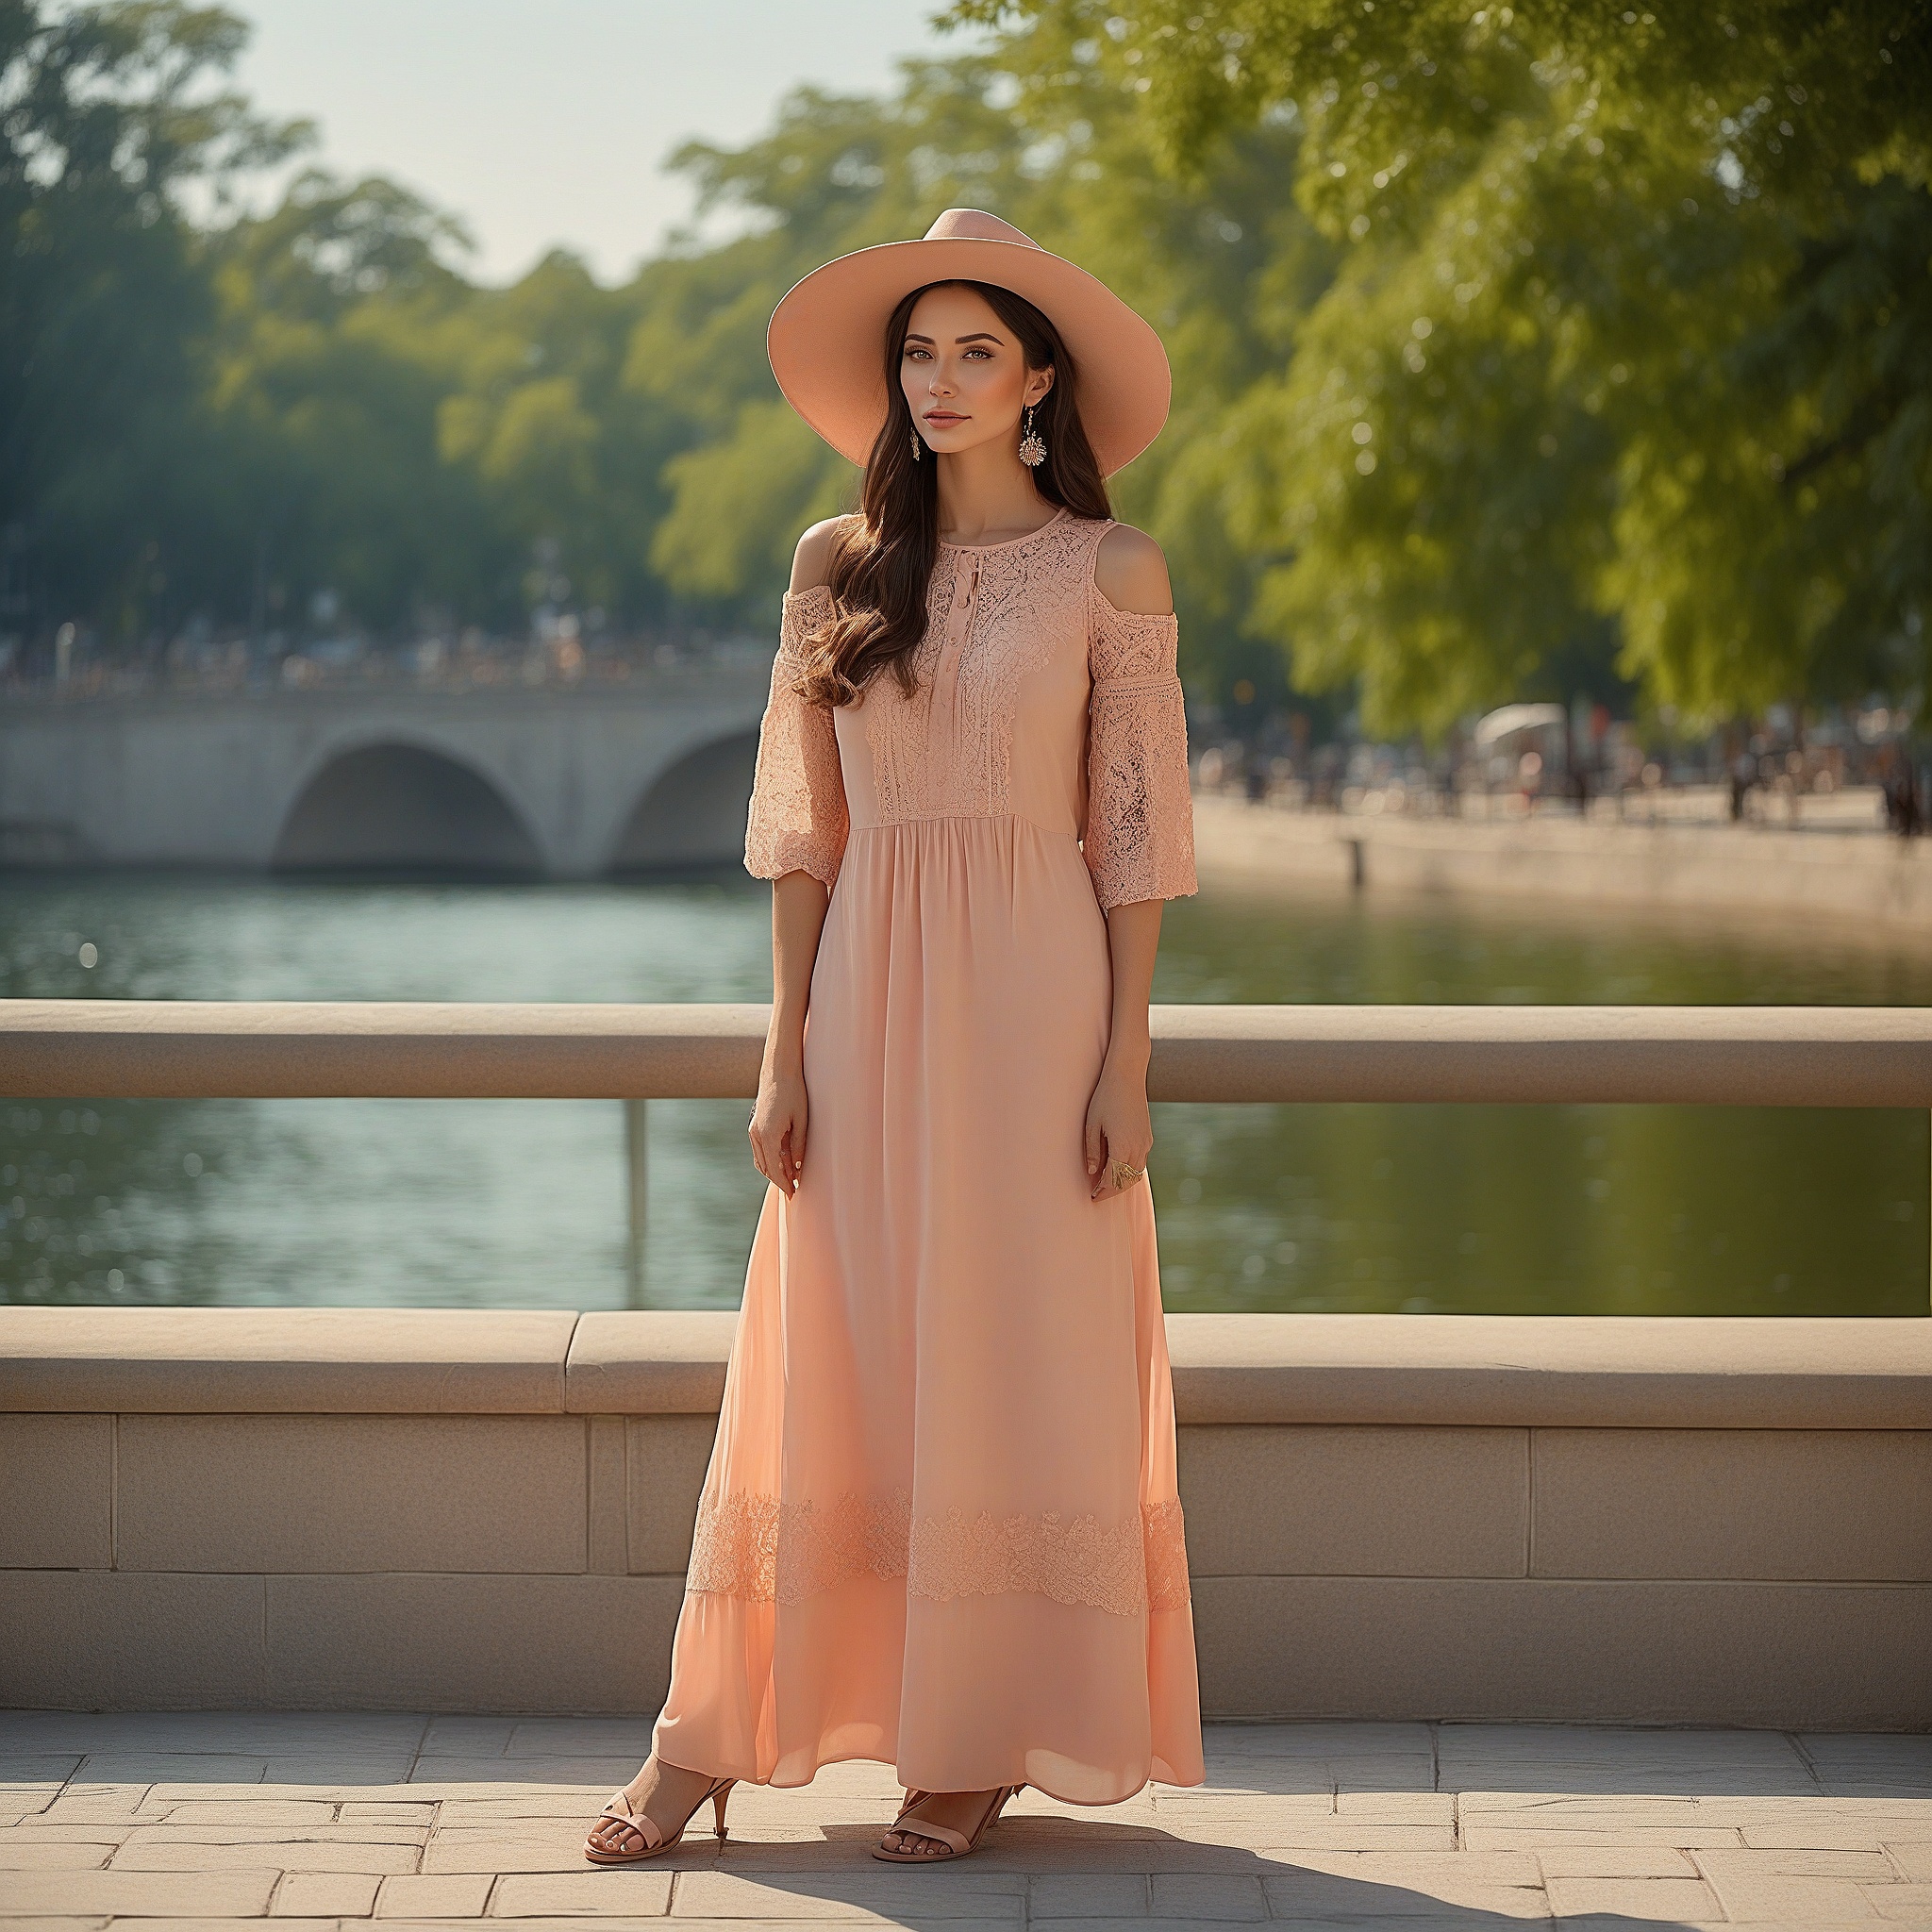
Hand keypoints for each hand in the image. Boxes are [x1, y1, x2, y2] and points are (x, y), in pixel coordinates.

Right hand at [749, 1057, 808, 1194]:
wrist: (778, 1071)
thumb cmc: (794, 1092)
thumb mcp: (802, 1120)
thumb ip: (798, 1145)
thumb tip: (797, 1168)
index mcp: (768, 1134)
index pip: (775, 1168)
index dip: (784, 1183)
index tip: (793, 1194)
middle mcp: (756, 1134)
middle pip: (765, 1167)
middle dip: (779, 1180)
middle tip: (793, 1191)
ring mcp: (753, 1130)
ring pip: (760, 1160)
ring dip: (772, 1171)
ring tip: (789, 1179)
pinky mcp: (754, 1125)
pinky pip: (759, 1150)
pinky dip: (768, 1160)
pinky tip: (781, 1163)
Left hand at [1084, 1054, 1152, 1200]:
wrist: (1127, 1075)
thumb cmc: (1105, 1098)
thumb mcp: (1092, 1125)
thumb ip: (1092, 1151)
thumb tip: (1091, 1172)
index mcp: (1122, 1146)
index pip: (1113, 1179)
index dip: (1102, 1191)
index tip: (1092, 1197)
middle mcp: (1138, 1147)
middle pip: (1126, 1180)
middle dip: (1112, 1191)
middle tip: (1097, 1195)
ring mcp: (1145, 1142)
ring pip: (1135, 1173)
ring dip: (1122, 1182)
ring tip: (1105, 1185)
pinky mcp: (1147, 1137)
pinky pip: (1140, 1162)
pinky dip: (1129, 1171)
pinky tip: (1117, 1169)